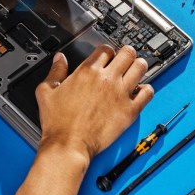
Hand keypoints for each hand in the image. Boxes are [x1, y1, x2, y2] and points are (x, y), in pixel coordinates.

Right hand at [35, 45, 154, 162]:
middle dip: (127, 53)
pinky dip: (147, 89)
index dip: (108, 51)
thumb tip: (60, 59)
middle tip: (126, 60)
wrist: (68, 145)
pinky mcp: (129, 110)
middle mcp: (106, 79)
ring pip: (140, 67)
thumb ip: (55, 71)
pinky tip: (141, 91)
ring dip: (139, 66)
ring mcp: (120, 94)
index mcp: (87, 71)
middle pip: (127, 53)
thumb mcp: (46, 91)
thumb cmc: (58, 122)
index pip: (106, 49)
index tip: (108, 57)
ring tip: (136, 71)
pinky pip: (147, 93)